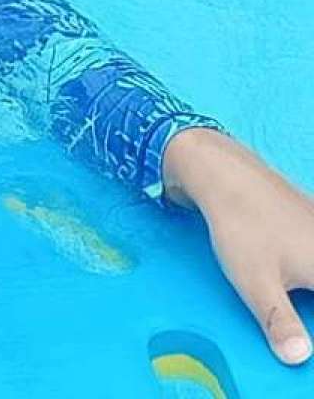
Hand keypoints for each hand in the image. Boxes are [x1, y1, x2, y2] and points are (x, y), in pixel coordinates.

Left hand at [164, 127, 313, 364]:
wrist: (227, 176)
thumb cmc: (243, 231)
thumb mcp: (257, 284)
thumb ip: (280, 322)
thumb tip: (297, 358)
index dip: (312, 321)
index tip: (298, 328)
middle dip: (307, 305)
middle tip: (286, 307)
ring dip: (306, 283)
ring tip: (293, 293)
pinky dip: (308, 265)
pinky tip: (296, 270)